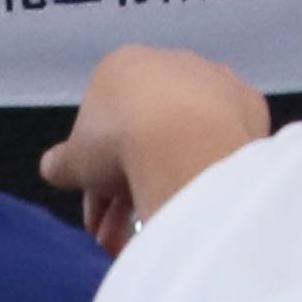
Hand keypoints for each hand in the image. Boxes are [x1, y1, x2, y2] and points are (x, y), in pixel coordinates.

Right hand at [42, 46, 274, 250]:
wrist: (187, 140)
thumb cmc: (119, 143)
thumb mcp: (74, 162)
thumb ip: (62, 162)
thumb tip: (51, 167)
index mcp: (123, 66)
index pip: (103, 127)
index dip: (94, 176)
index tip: (95, 216)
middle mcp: (172, 63)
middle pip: (144, 134)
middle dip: (126, 189)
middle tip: (118, 237)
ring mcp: (216, 81)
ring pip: (183, 141)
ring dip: (162, 186)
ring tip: (150, 238)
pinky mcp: (250, 105)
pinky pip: (220, 144)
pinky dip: (205, 173)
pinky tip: (192, 207)